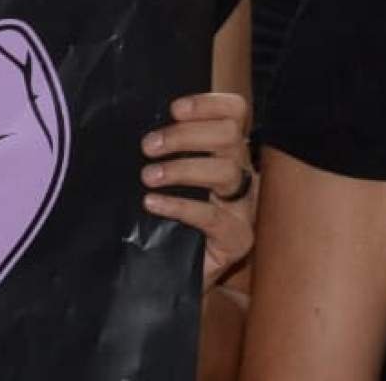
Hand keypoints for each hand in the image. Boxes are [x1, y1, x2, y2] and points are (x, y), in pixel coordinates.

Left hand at [139, 93, 253, 285]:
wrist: (175, 280)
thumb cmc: (169, 225)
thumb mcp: (169, 183)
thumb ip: (166, 156)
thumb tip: (142, 131)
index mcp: (227, 153)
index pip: (235, 113)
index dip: (208, 104)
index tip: (174, 109)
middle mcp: (242, 174)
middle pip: (230, 136)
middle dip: (186, 135)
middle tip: (148, 147)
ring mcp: (243, 207)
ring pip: (226, 170)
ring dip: (183, 168)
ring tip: (149, 177)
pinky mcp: (237, 239)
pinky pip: (212, 216)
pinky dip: (181, 205)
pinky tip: (154, 204)